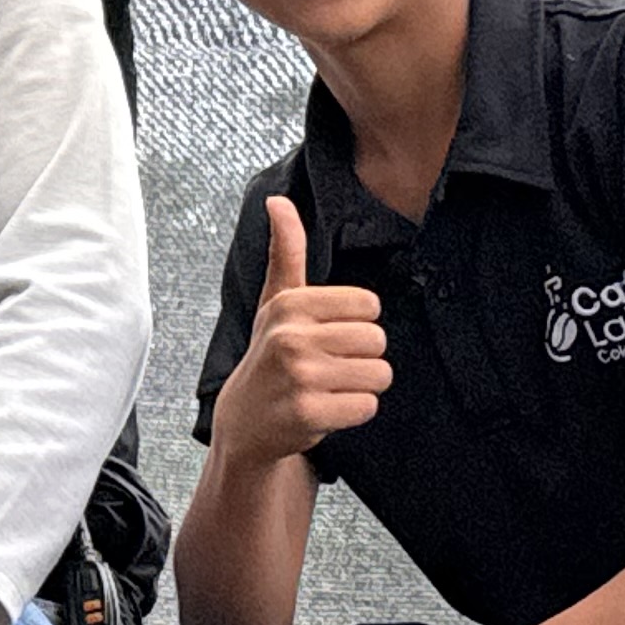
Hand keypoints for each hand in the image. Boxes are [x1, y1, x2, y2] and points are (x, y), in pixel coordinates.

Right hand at [210, 195, 389, 470]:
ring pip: (378, 374)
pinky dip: (353, 413)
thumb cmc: (270, 356)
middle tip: (330, 368)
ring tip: (329, 389)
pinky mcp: (308, 413)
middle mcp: (292, 337)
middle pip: (378, 341)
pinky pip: (367, 406)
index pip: (369, 305)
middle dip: (362, 359)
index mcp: (291, 304)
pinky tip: (325, 410)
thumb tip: (278, 201)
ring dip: (360, 387)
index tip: (328, 338)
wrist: (245, 422)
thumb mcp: (276, 302)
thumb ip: (286, 251)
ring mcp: (299, 376)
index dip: (357, 325)